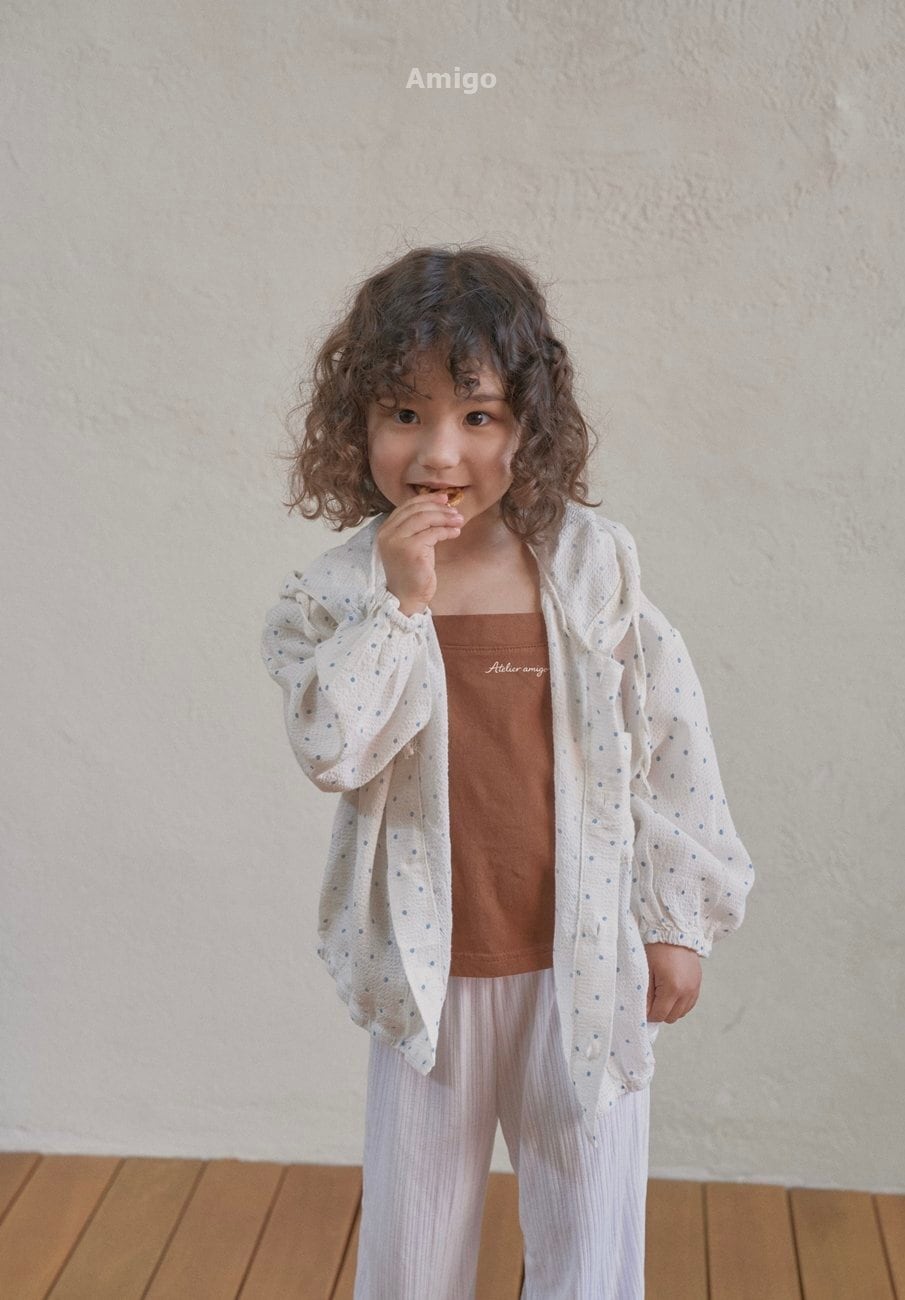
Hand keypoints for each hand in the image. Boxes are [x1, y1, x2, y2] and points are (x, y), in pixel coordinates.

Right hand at [378, 490, 463, 613]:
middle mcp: (388, 533)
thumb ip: (418, 527)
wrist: (407, 597)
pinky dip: (446, 531)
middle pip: (416, 510)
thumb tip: (439, 507)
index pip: (407, 506)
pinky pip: (433, 533)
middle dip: (439, 508)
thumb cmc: (413, 572)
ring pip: (425, 519)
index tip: (444, 499)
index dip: (427, 499)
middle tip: (455, 511)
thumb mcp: (412, 544)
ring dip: (445, 518)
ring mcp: (397, 541)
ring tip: (459, 520)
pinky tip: (455, 533)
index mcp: (385, 529)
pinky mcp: (410, 550)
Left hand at [644, 942, 701, 1023]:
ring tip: (661, 994)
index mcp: (673, 988)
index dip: (649, 1014)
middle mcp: (687, 992)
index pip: (660, 1015)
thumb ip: (646, 994)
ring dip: (670, 1009)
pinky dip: (680, 1004)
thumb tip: (644, 1012)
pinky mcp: (698, 985)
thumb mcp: (647, 971)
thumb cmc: (658, 949)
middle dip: (660, 1012)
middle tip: (652, 999)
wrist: (675, 933)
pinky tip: (672, 993)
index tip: (643, 1006)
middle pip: (671, 1017)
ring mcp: (694, 989)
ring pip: (681, 1013)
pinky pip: (689, 1005)